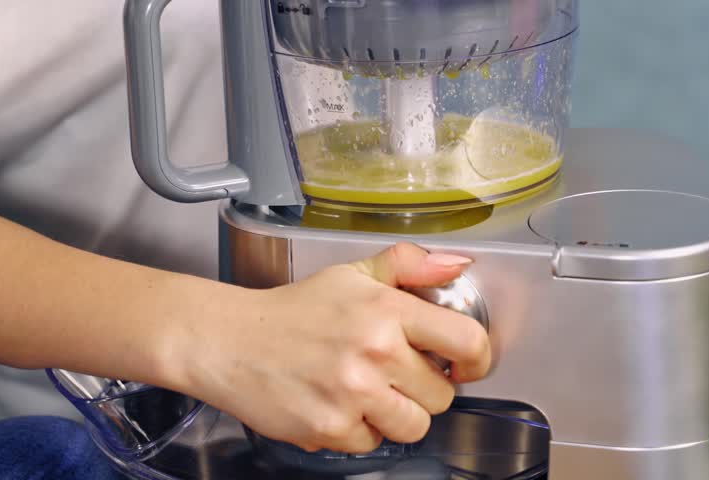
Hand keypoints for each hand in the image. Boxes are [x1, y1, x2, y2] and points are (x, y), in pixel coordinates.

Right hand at [181, 243, 490, 453]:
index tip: (465, 365)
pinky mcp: (330, 429)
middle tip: (394, 373)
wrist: (230, 341)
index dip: (478, 359)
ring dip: (397, 414)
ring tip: (368, 391)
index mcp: (386, 309)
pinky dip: (359, 430)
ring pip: (414, 426)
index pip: (467, 341)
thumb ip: (409, 265)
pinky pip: (372, 444)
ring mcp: (352, 394)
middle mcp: (374, 351)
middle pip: (443, 395)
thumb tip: (457, 264)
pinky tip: (338, 403)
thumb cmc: (293, 310)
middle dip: (425, 387)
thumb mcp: (352, 274)